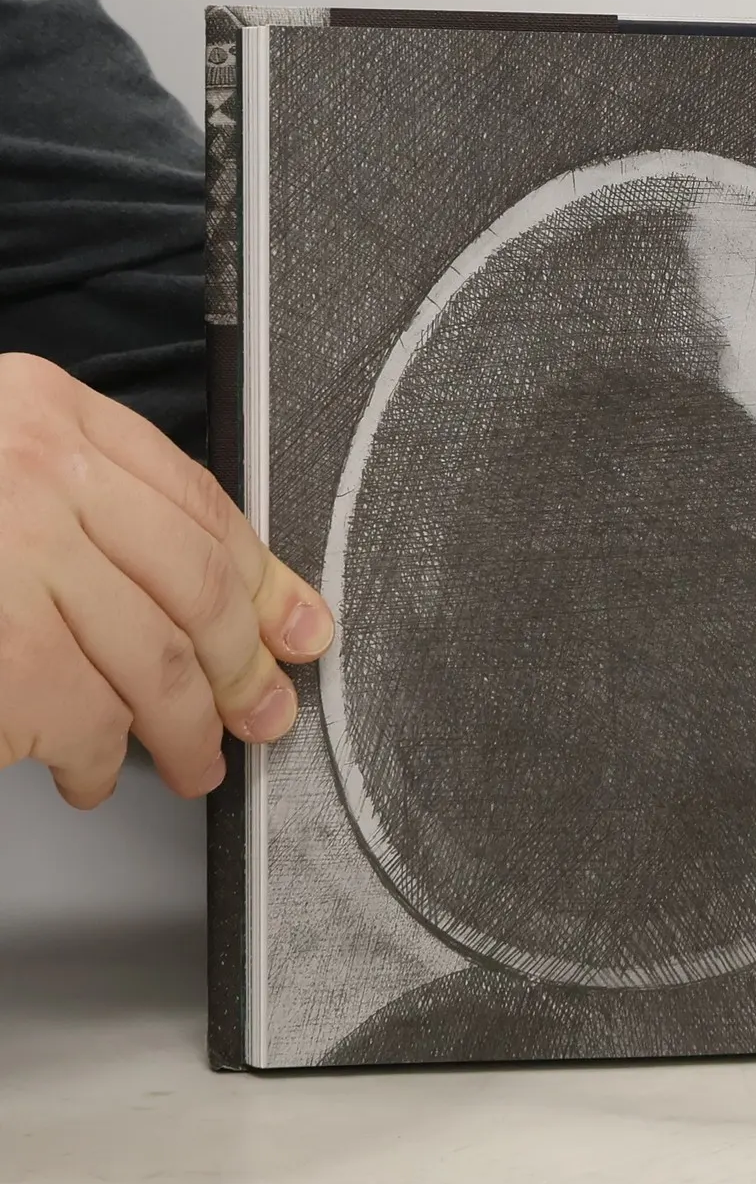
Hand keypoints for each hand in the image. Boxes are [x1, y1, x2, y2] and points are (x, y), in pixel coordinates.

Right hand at [0, 354, 333, 806]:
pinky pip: (76, 713)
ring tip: (190, 761)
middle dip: (242, 669)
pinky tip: (94, 770)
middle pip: (193, 587)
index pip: (202, 506)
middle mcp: (34, 472)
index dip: (265, 583)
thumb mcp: (9, 469)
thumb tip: (255, 602)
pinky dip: (100, 757)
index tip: (298, 634)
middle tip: (260, 718)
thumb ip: (117, 510)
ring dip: (184, 729)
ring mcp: (4, 556)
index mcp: (50, 413)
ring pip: (149, 660)